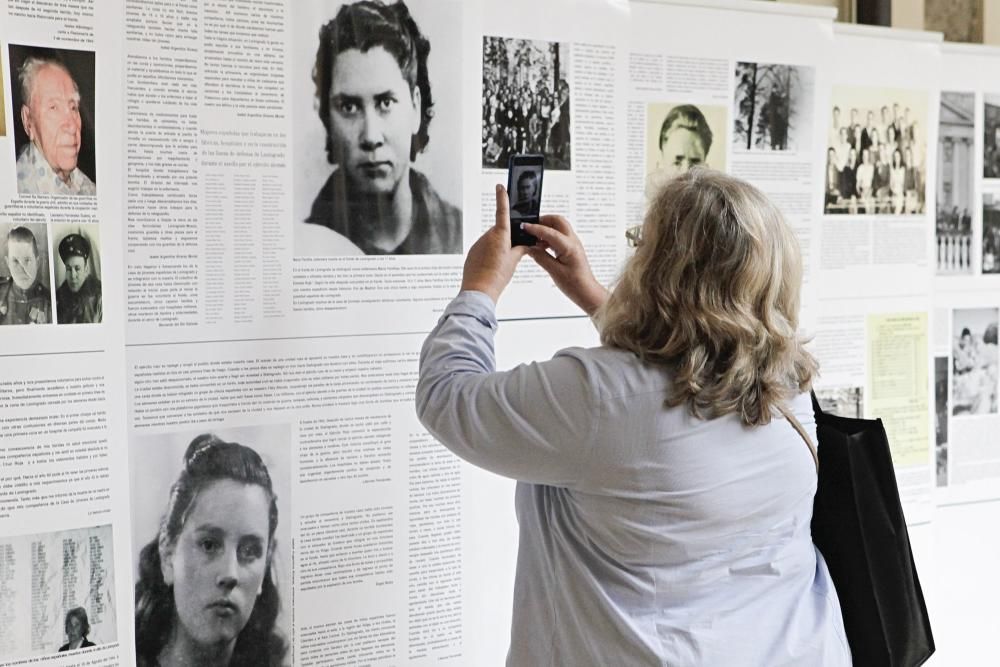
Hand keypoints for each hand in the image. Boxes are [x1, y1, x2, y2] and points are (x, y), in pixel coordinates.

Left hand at [461, 185, 528, 302]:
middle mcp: (487, 236)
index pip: (502, 211)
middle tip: (512, 253)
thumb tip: (526, 244)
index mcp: (500, 234)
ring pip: (492, 241)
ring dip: (498, 248)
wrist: (479, 290)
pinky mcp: (472, 253)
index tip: (500, 186)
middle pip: (500, 231)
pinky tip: (492, 268)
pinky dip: (489, 256)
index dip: (502, 198)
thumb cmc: (498, 275)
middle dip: (507, 238)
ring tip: (501, 266)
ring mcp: (478, 244)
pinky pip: (483, 250)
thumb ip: (521, 249)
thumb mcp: (514, 261)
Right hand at [521, 216, 607, 315]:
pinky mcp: (571, 249)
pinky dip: (549, 237)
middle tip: (530, 227)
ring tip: (533, 239)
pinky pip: (559, 236)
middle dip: (543, 220)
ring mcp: (573, 244)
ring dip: (546, 229)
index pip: (550, 232)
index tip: (524, 226)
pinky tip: (541, 246)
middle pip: (558, 221)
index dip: (535, 228)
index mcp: (570, 247)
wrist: (587, 293)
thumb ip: (541, 257)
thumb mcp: (554, 272)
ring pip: (558, 227)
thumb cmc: (575, 285)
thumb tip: (529, 247)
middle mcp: (573, 242)